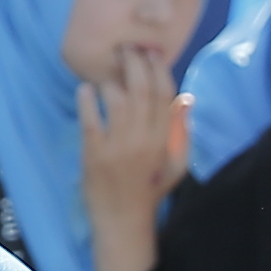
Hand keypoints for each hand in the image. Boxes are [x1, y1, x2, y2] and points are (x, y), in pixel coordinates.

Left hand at [76, 45, 187, 270]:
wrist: (123, 220)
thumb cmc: (150, 190)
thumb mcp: (176, 164)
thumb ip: (182, 132)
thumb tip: (186, 98)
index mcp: (165, 141)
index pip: (166, 95)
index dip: (159, 69)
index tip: (151, 52)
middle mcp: (145, 141)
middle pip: (142, 91)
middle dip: (134, 63)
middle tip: (125, 49)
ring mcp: (119, 147)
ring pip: (118, 100)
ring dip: (111, 78)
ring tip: (106, 68)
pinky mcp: (94, 155)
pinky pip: (91, 120)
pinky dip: (87, 100)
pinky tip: (85, 88)